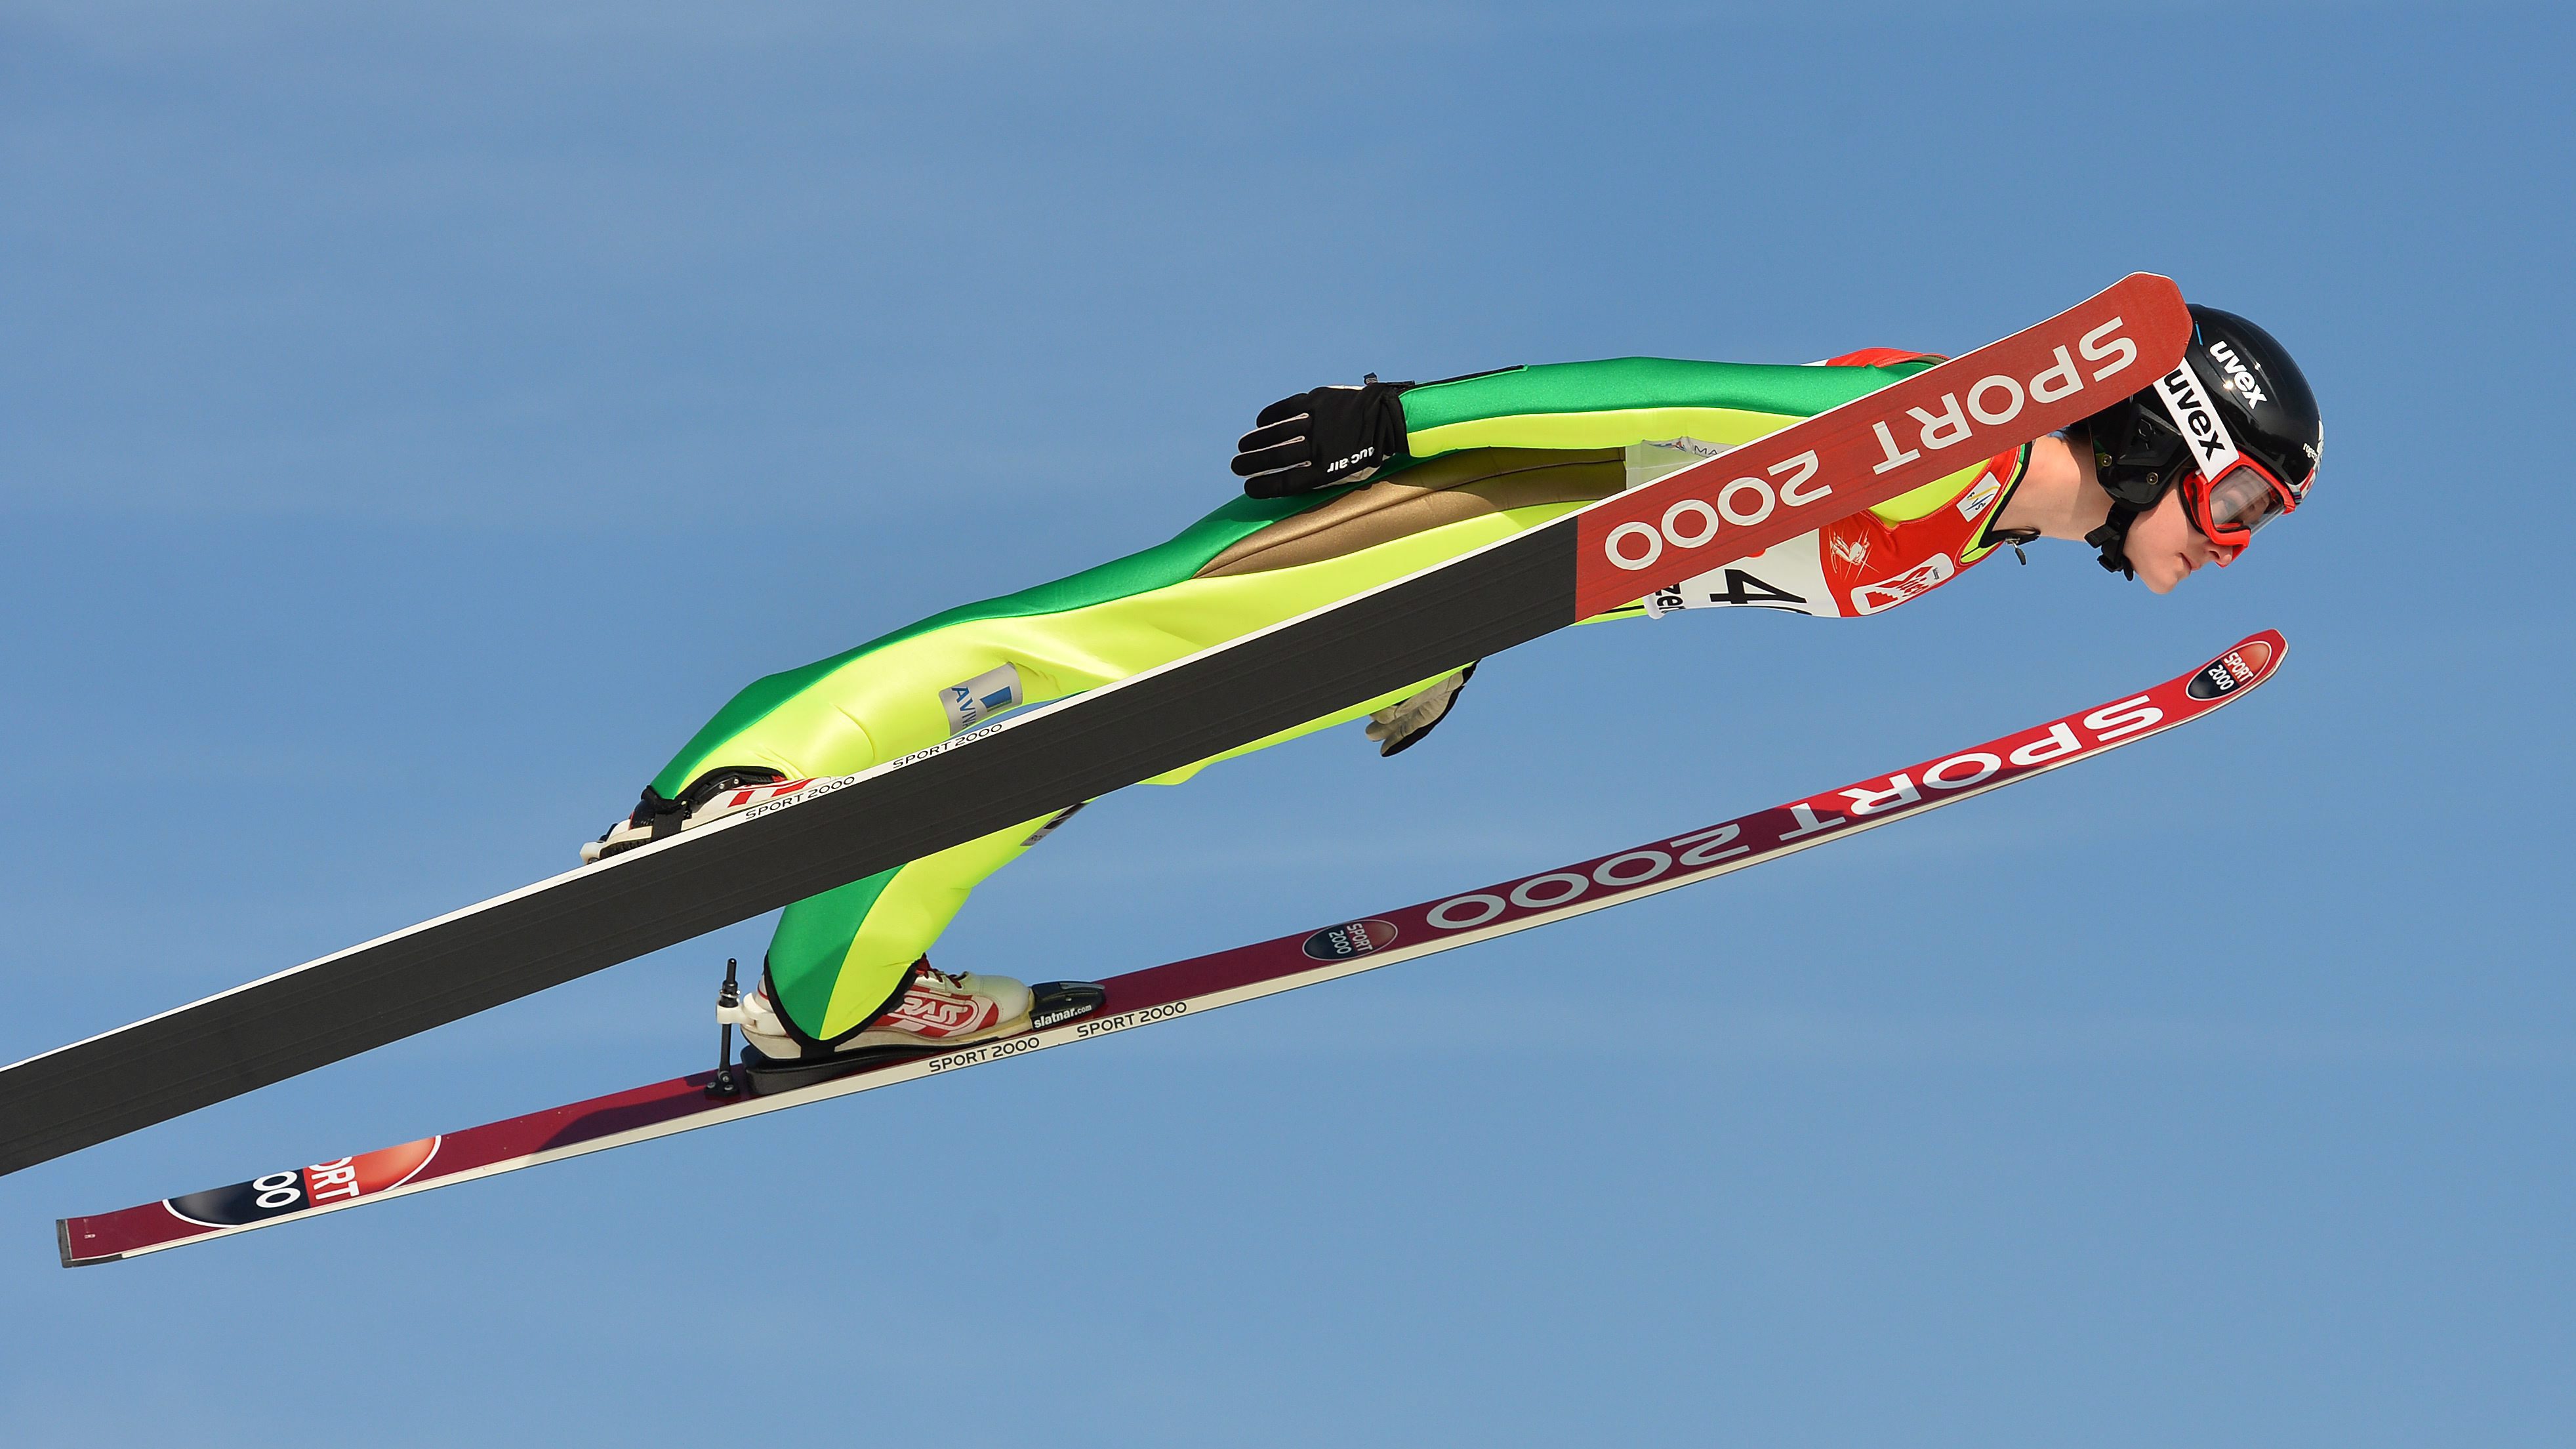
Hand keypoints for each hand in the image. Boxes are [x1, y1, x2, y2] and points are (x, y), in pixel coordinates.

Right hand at [1231, 376, 1413, 496]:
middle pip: (1277, 457)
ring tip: (1242, 446)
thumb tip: (1291, 479)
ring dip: (1256, 440)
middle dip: (1252, 463)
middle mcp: (1321, 446)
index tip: (1248, 487)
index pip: (1287, 482)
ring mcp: (1319, 421)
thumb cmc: (1372, 453)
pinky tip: (1260, 422)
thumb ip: (1322, 476)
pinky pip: (1289, 408)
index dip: (1264, 486)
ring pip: (1279, 433)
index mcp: (1329, 470)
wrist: (1392, 419)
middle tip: (1235, 466)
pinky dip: (1272, 415)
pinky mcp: (1320, 401)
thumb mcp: (1351, 474)